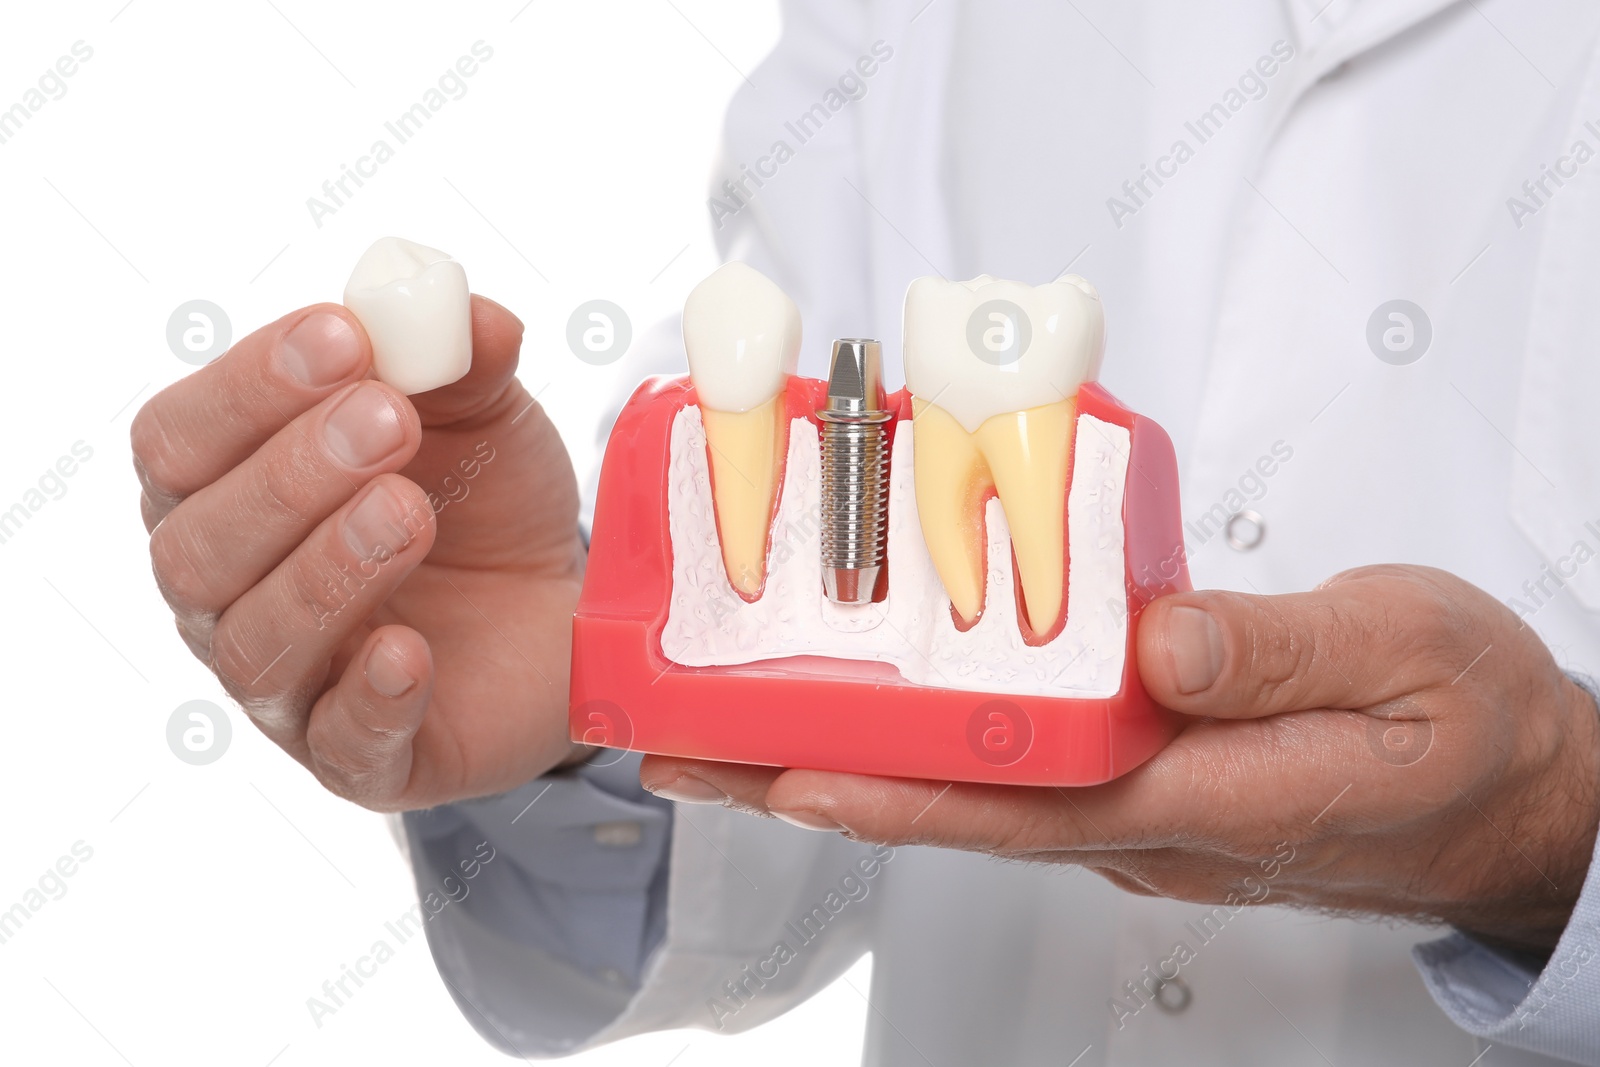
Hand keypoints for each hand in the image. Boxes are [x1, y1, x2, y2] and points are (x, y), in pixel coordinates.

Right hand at [134, 298, 585, 810]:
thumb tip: (468, 314)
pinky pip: (342, 745)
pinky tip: (407, 649)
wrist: (565, 608)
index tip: (345, 337)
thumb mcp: (481, 414)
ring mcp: (291, 688)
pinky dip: (369, 698)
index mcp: (226, 491)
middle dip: (290, 475)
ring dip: (328, 569)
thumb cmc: (484, 502)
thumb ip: (465, 358)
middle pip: (198, 547)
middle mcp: (230, 595)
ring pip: (257, 644)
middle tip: (388, 421)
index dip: (248, 387)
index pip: (178, 440)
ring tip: (408, 509)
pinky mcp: (366, 759)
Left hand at [640, 565, 1599, 951]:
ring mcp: (1141, 813)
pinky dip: (926, 742)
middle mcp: (1153, 821)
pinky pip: (1015, 769)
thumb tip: (1151, 641)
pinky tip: (872, 701)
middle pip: (963, 811)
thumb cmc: (1469, 722)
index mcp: (1213, 796)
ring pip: (974, 793)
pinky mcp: (1140, 785)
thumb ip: (1274, 648)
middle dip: (818, 786)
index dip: (901, 793)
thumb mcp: (1404, 651)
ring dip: (853, 765)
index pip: (1030, 807)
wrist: (1512, 791)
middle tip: (693, 754)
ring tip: (733, 728)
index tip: (787, 772)